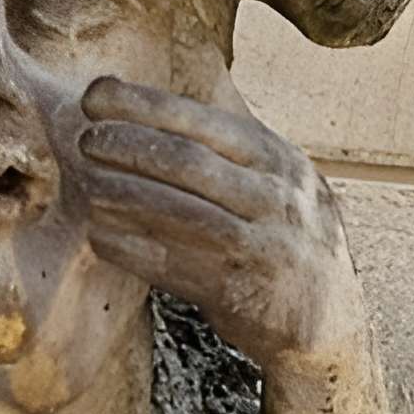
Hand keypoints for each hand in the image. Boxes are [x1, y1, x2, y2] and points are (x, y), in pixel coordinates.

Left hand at [77, 75, 368, 372]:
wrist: (328, 319)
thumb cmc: (285, 238)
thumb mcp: (281, 183)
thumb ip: (233, 151)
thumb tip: (155, 107)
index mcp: (281, 161)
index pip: (205, 121)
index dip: (145, 104)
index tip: (96, 94)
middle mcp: (277, 198)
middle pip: (189, 161)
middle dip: (128, 144)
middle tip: (86, 139)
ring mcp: (261, 246)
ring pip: (178, 211)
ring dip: (122, 194)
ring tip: (85, 183)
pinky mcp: (238, 291)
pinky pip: (172, 264)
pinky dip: (130, 247)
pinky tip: (99, 235)